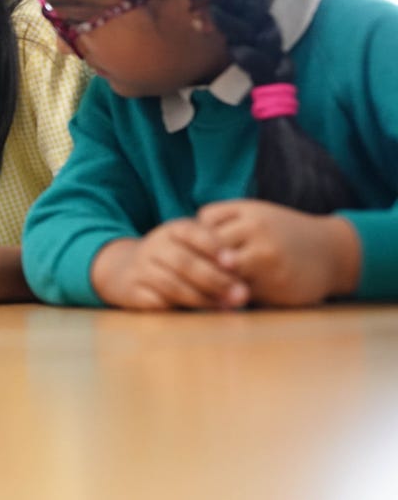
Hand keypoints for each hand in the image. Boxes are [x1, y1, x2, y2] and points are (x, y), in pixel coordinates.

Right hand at [91, 219, 249, 310]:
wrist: (125, 268)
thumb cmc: (174, 259)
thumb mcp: (191, 246)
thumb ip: (215, 256)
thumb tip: (246, 276)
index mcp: (172, 230)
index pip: (192, 232)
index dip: (213, 246)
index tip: (235, 263)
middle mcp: (154, 246)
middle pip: (184, 262)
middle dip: (215, 280)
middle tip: (241, 295)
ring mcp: (141, 269)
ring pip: (171, 284)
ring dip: (201, 298)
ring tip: (225, 308)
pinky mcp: (132, 291)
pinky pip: (156, 302)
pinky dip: (178, 309)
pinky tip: (196, 316)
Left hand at [198, 200, 360, 306]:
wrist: (332, 253)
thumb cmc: (284, 232)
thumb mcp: (256, 214)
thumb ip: (223, 219)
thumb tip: (185, 232)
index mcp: (250, 213)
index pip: (202, 227)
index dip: (191, 241)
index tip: (183, 251)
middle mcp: (258, 234)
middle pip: (209, 251)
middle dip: (196, 263)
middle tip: (181, 274)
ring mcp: (267, 261)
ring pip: (222, 274)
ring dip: (209, 283)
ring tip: (196, 289)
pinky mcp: (276, 287)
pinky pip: (240, 294)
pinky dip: (227, 298)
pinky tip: (220, 300)